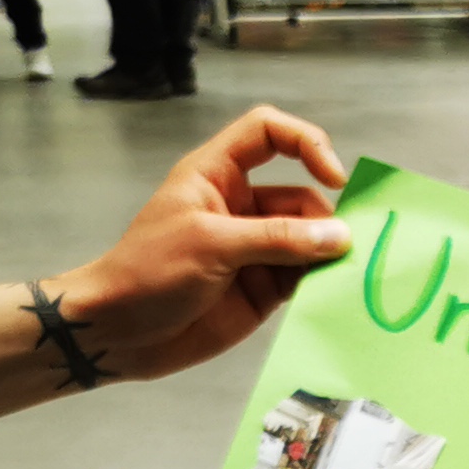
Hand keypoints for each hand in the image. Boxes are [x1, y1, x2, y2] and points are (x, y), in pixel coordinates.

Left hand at [46, 107, 352, 382]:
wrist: (119, 334)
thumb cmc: (148, 273)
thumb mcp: (211, 245)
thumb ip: (278, 239)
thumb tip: (341, 237)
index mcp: (217, 176)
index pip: (268, 134)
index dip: (306, 143)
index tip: (333, 176)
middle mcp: (241, 206)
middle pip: (301, 194)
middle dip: (327, 217)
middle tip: (349, 246)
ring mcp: (255, 249)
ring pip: (310, 239)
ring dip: (330, 254)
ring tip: (348, 275)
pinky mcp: (265, 288)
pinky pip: (306, 278)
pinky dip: (325, 283)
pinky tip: (338, 294)